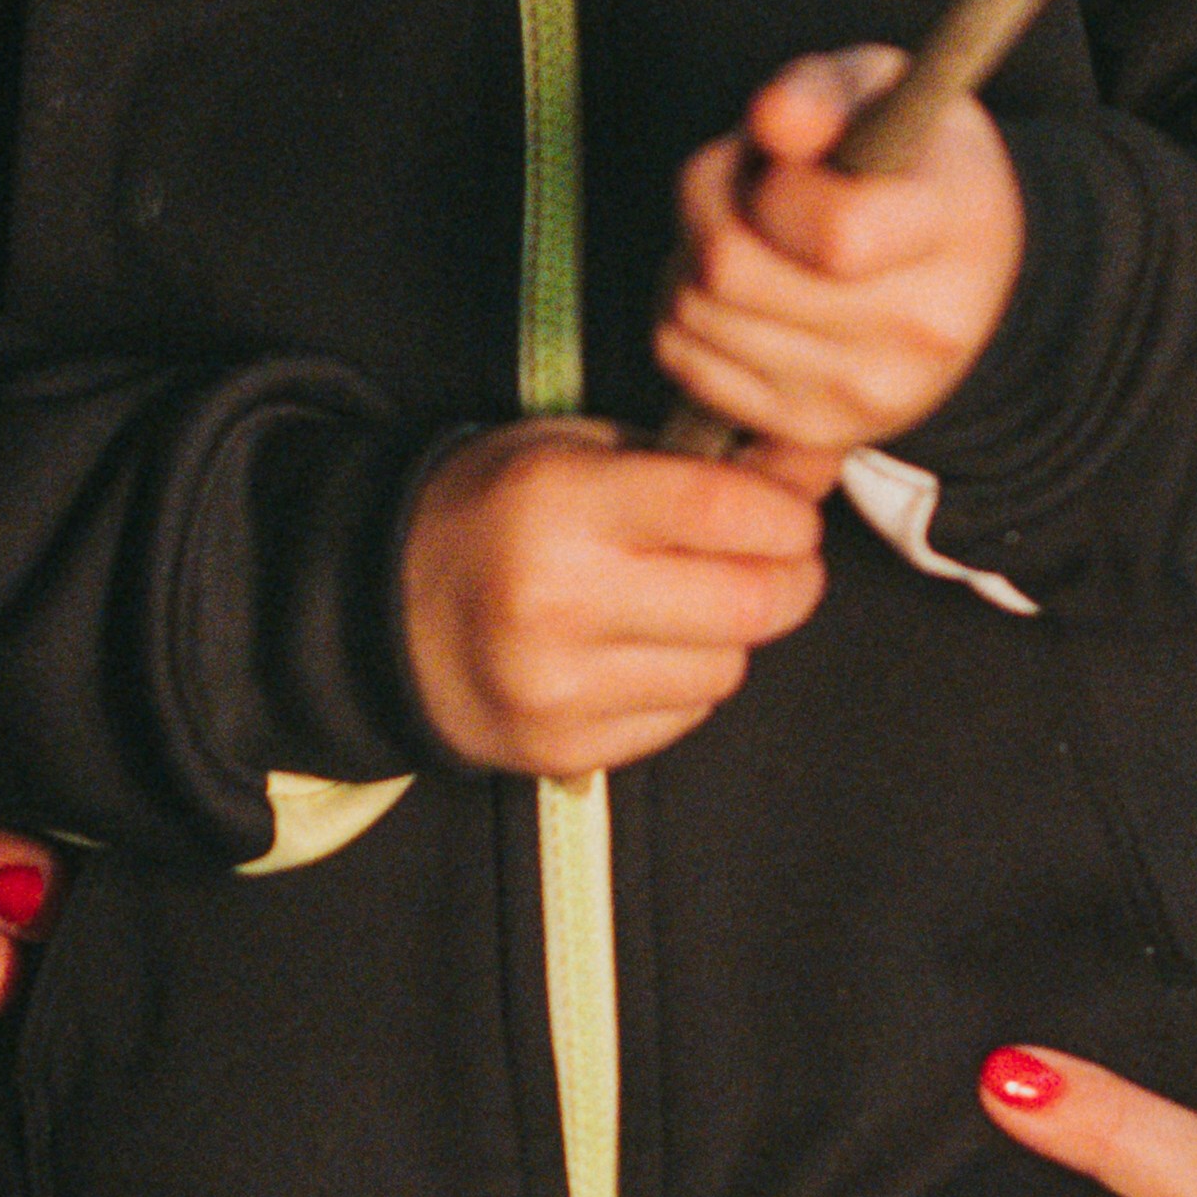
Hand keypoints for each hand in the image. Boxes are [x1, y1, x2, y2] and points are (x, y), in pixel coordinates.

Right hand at [401, 420, 826, 773]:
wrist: (383, 610)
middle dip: (788, 580)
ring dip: (730, 636)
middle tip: (780, 562)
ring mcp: (561, 686)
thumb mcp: (579, 448)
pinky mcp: (565, 748)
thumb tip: (812, 471)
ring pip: (725, 669)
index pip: (725, 510)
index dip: (786, 512)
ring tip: (682, 604)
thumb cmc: (495, 515)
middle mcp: (559, 600)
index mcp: (560, 503)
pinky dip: (685, 684)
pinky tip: (640, 651)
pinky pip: (684, 718)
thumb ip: (697, 461)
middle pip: (748, 604)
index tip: (792, 514)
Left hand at [652, 51, 1024, 480]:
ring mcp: (868, 396)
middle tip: (739, 183)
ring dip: (688, 258)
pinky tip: (735, 289)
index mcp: (954, 228)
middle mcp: (921, 331)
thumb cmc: (910, 161)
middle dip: (707, 206)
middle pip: (733, 271)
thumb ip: (822, 93)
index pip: (834, 232)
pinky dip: (685, 315)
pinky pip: (686, 363)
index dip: (770, 184)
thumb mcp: (881, 91)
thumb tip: (775, 121)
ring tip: (741, 231)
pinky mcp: (816, 431)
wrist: (971, 274)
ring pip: (696, 315)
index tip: (778, 157)